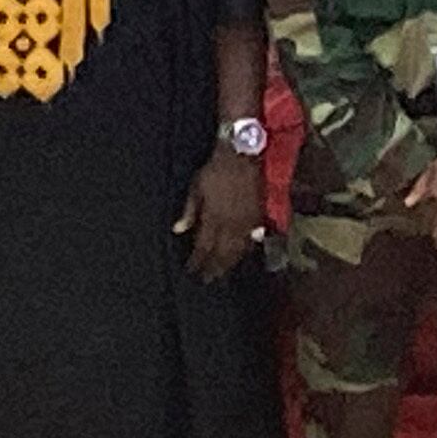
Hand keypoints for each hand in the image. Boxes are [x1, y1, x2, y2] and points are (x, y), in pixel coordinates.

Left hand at [179, 148, 266, 280]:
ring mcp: (247, 223)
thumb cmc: (216, 170)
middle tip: (206, 280)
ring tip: (221, 274)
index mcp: (213, 218)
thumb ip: (189, 211)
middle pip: (221, 254)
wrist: (242, 157)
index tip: (191, 270)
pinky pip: (251, 242)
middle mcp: (231, 225)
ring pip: (237, 251)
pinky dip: (244, 252)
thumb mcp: (196, 187)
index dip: (197, 261)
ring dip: (228, 265)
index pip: (204, 247)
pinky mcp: (258, 218)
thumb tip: (178, 230)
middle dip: (213, 269)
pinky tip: (240, 257)